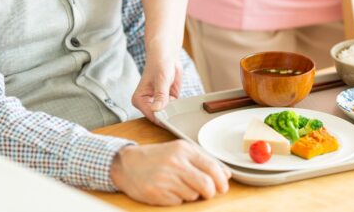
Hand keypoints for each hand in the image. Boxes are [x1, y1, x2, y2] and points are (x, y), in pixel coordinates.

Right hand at [110, 141, 230, 205]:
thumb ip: (204, 161)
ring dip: (192, 195)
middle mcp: (175, 163)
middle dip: (210, 192)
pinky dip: (178, 199)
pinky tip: (169, 191)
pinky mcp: (156, 193)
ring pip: (193, 195)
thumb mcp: (180, 152)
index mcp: (183, 150)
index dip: (221, 180)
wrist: (127, 164)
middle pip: (206, 185)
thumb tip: (226, 174)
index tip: (223, 187)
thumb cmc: (157, 157)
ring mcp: (165, 179)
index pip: (212, 167)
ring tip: (180, 186)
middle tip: (207, 193)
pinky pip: (178, 202)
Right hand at [132, 46, 181, 122]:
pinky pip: (173, 109)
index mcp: (139, 99)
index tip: (171, 124)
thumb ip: (160, 95)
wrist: (166, 55)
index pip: (151, 115)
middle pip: (158, 117)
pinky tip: (183, 110)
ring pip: (167, 115)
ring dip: (174, 115)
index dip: (161, 120)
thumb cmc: (159, 64)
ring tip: (181, 117)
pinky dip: (178, 109)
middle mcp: (147, 103)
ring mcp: (158, 103)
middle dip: (168, 119)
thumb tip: (157, 110)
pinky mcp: (167, 100)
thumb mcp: (161, 80)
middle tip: (179, 123)